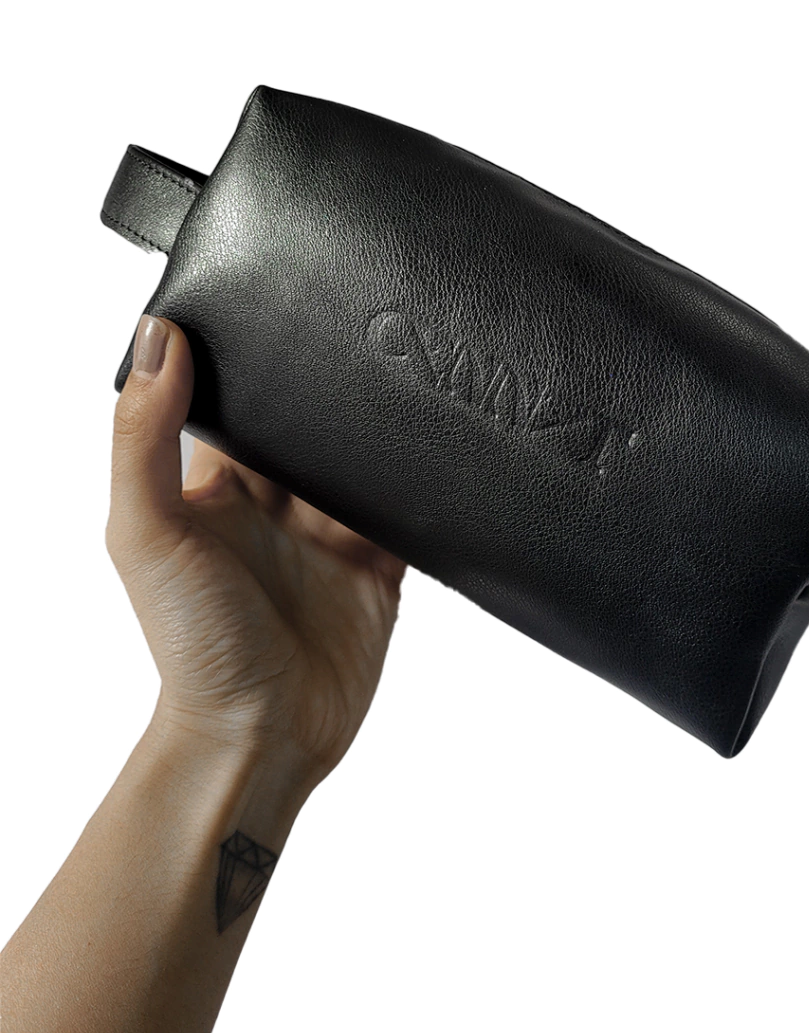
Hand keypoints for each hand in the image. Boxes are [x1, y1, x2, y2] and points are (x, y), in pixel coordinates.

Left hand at [106, 314, 405, 786]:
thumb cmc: (193, 644)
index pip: (238, 400)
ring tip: (409, 371)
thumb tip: (156, 337)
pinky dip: (422, 483)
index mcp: (216, 487)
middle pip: (309, 421)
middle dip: (332, 383)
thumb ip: (144, 437)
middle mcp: (274, 504)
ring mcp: (330, 533)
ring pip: (362, 457)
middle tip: (364, 324)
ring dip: (381, 427)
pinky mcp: (380, 563)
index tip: (279, 297)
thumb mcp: (147, 532)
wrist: (263, 735)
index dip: (254, 354)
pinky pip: (407, 509)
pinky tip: (439, 447)